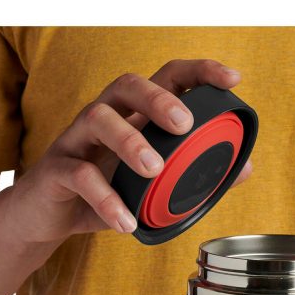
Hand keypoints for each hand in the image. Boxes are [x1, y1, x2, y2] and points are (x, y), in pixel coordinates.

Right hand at [3, 59, 251, 245]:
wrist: (49, 219)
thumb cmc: (105, 193)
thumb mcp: (155, 185)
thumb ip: (197, 174)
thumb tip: (245, 168)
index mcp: (134, 117)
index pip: (166, 80)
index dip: (199, 73)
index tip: (231, 80)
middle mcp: (106, 118)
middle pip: (128, 85)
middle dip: (160, 99)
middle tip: (185, 124)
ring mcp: (78, 140)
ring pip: (98, 118)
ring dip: (130, 141)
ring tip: (154, 170)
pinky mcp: (57, 169)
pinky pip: (79, 175)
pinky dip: (106, 199)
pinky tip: (126, 221)